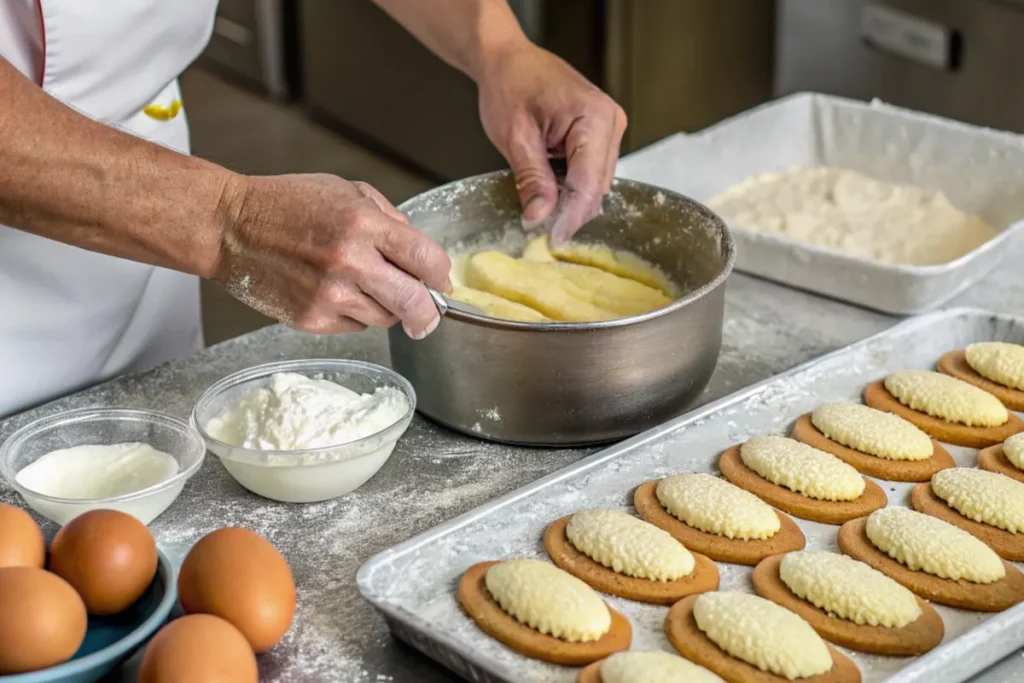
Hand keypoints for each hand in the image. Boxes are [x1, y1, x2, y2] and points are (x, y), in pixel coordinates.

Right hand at [214, 174, 450, 337]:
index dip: (441, 274)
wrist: (230, 227)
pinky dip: (355, 314)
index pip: (427, 259)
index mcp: (363, 224)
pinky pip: (355, 327)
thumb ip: (389, 220)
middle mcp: (350, 262)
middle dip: (428, 312)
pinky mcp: (312, 319)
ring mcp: (330, 295)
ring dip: (386, 308)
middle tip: (428, 313)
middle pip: (414, 302)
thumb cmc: (287, 204)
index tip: (440, 280)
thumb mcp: (347, 191)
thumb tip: (420, 257)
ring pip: (386, 319)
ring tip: (363, 286)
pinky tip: (335, 292)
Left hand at [477, 42, 626, 245]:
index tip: (552, 240)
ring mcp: (609, 130)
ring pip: (595, 185)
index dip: (570, 216)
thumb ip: (531, 178)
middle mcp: (610, 123)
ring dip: (571, 204)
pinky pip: (591, 174)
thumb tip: (539, 217)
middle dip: (571, 213)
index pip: (588, 183)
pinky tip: (552, 198)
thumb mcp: (515, 136)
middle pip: (596, 188)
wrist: (508, 60)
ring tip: (544, 218)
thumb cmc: (510, 84)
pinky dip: (572, 190)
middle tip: (542, 234)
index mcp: (595, 117)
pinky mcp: (600, 138)